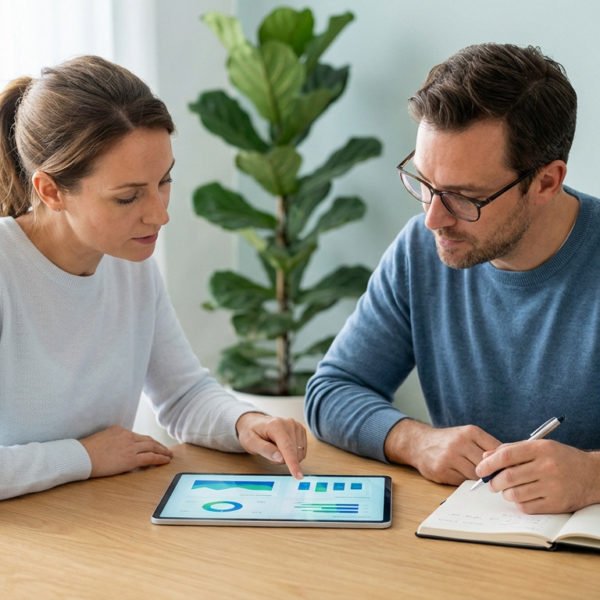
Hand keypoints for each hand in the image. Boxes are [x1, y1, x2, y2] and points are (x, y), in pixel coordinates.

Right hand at [80, 425, 172, 477]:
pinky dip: (160, 458)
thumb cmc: (84, 451)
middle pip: (147, 440)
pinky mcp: (131, 458)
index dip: (146, 441)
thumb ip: (111, 441)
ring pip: (152, 447)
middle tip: (165, 449)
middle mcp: (127, 435)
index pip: (137, 436)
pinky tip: (165, 460)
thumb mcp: (100, 439)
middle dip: (158, 445)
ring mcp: (130, 446)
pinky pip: (150, 457)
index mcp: (119, 430)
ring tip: (169, 455)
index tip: (152, 445)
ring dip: (162, 451)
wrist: (80, 456)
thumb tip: (115, 448)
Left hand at [235, 412, 306, 478]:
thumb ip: (265, 450)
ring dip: (289, 457)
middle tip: (270, 453)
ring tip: (275, 449)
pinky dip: (293, 453)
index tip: (298, 475)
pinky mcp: (300, 430)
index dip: (293, 463)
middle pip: (294, 452)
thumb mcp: (250, 442)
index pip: (288, 447)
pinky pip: (302, 450)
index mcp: (276, 425)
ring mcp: (296, 426)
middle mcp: (289, 423)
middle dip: (284, 459)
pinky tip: (283, 447)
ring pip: (299, 452)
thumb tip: (280, 458)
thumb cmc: (251, 432)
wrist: (254, 423)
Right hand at [384, 419, 499, 484]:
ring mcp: (449, 457)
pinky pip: (462, 481)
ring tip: (478, 477)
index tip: (509, 469)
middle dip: (492, 473)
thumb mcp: (467, 435)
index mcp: (470, 432)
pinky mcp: (441, 470)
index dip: (504, 462)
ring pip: (475, 475)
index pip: (497, 450)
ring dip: (479, 479)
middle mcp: (459, 443)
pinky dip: (465, 481)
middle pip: (487, 465)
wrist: (419, 443)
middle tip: (496, 478)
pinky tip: (461, 475)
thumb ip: (487, 446)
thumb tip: (512, 462)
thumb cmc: (449, 440)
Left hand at [476, 440, 599, 513]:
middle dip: (493, 482)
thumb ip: (511, 449)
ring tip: (507, 490)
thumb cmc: (560, 458)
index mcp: (540, 449)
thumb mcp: (539, 447)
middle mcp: (547, 467)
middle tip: (491, 483)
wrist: (592, 475)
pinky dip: (519, 503)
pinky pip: (527, 507)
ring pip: (515, 494)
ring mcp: (552, 487)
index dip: (488, 464)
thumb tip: (485, 457)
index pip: (506, 456)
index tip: (480, 469)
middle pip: (508, 477)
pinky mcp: (556, 504)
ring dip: (505, 494)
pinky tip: (522, 497)